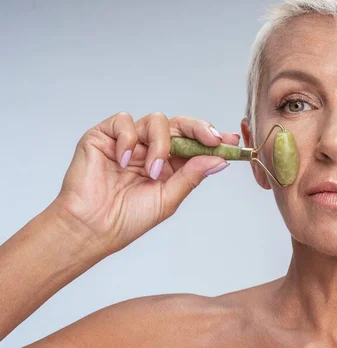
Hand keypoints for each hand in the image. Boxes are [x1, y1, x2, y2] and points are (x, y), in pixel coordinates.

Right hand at [54, 112, 238, 254]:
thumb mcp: (169, 198)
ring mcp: (129, 141)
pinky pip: (123, 121)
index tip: (232, 141)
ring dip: (160, 144)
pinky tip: (124, 160)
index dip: (213, 139)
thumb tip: (219, 160)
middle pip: (180, 125)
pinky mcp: (104, 136)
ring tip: (152, 170)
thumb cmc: (128, 219)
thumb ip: (192, 175)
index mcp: (169, 164)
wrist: (92, 227)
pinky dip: (129, 138)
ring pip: (156, 120)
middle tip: (212, 139)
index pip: (194, 143)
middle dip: (199, 129)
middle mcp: (151, 149)